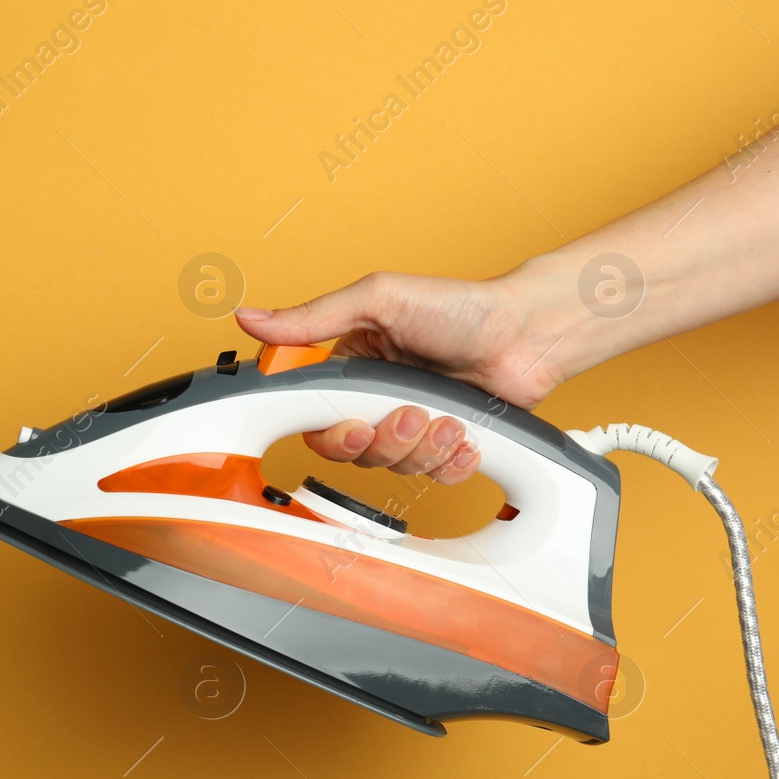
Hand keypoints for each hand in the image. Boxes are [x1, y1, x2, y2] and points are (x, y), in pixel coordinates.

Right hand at [235, 271, 572, 484]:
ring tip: (448, 415)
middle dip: (385, 439)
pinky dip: (451, 462)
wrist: (528, 332)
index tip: (352, 423)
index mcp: (349, 369)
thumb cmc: (458, 307)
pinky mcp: (444, 446)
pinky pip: (434, 478)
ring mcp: (410, 426)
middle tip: (410, 413)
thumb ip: (310, 317)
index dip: (329, 432)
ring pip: (393, 468)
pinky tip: (464, 435)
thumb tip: (250, 319)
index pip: (313, 418)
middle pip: (353, 453)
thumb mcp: (376, 299)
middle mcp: (376, 401)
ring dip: (423, 447)